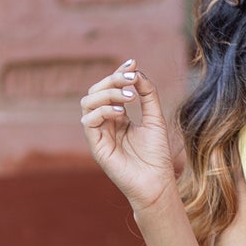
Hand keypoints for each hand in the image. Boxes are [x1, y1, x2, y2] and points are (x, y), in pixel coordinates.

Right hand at [81, 61, 178, 217]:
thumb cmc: (157, 155)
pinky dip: (102, 111)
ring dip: (107, 94)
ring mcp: (99, 134)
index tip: (133, 62)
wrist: (157, 183)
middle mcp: (106, 123)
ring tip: (129, 97)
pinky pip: (88, 121)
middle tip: (130, 78)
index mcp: (118, 117)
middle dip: (112, 80)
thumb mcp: (155, 118)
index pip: (111, 88)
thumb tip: (137, 71)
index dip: (118, 73)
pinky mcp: (96, 146)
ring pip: (88, 103)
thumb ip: (148, 94)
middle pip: (96, 92)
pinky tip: (121, 113)